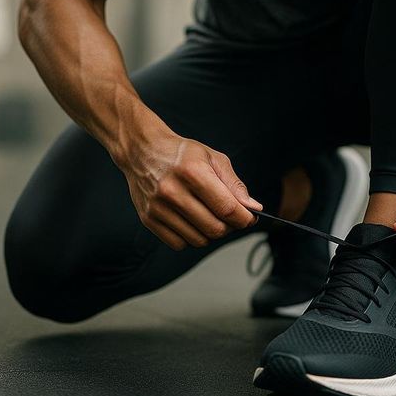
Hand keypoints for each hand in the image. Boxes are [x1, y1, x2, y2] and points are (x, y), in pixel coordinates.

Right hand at [117, 130, 261, 250]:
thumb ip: (234, 184)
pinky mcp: (148, 219)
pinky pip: (179, 244)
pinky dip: (191, 237)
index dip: (245, 218)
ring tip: (210, 216)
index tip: (249, 217)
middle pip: (215, 228)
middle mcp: (172, 191)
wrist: (142, 151)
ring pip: (199, 240)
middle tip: (230, 217)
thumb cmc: (181, 154)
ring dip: (211, 233)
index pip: (227, 208)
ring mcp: (158, 207)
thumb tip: (253, 208)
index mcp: (193, 172)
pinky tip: (192, 221)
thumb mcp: (213, 158)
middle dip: (230, 227)